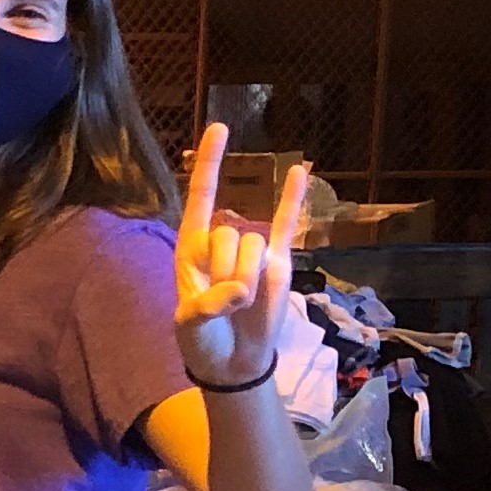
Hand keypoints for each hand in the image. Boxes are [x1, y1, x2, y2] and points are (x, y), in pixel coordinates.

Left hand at [173, 123, 302, 391]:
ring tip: (242, 304)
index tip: (219, 128)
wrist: (233, 362)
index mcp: (191, 248)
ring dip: (250, 277)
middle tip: (223, 302)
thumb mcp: (191, 324)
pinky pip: (287, 225)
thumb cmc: (202, 340)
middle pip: (229, 234)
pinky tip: (299, 171)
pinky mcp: (278, 261)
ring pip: (256, 244)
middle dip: (226, 270)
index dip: (210, 164)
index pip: (201, 197)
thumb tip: (241, 291)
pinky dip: (294, 200)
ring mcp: (252, 249)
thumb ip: (208, 304)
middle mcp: (222, 242)